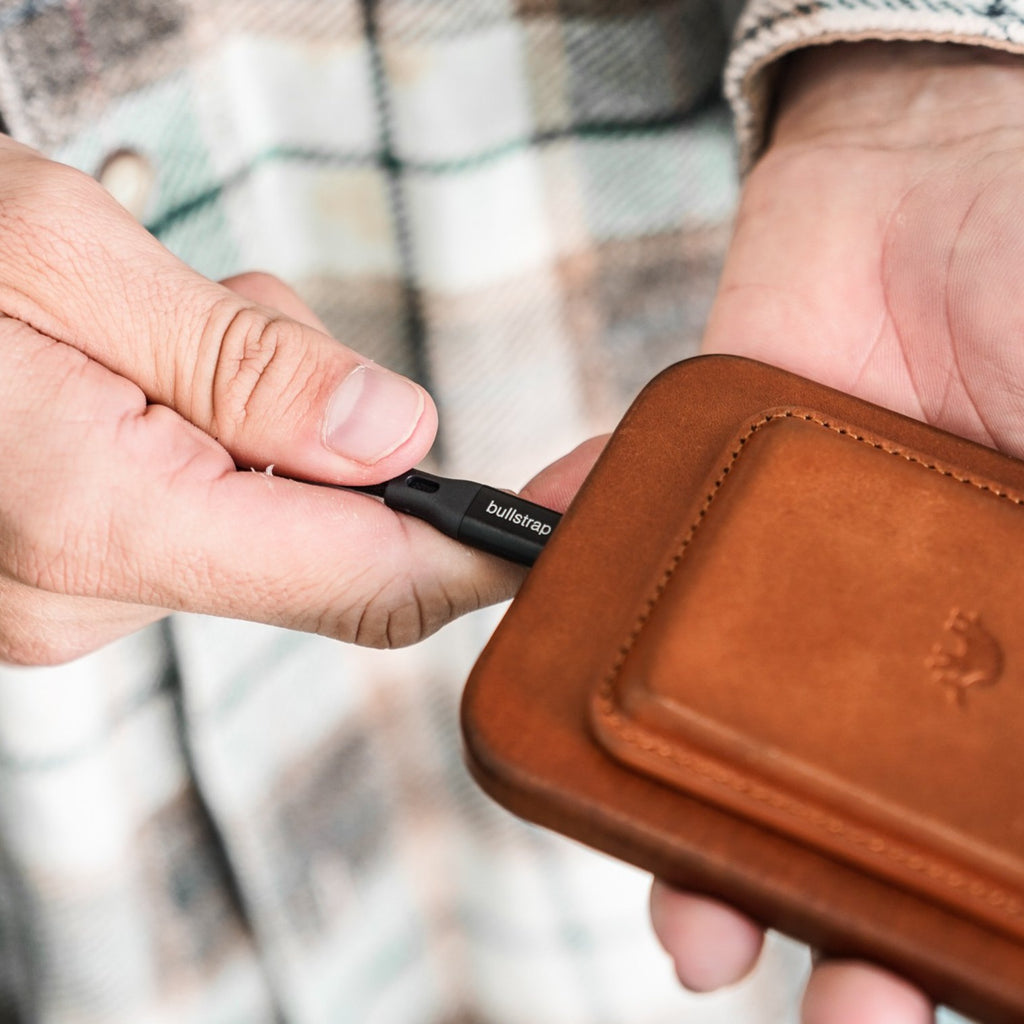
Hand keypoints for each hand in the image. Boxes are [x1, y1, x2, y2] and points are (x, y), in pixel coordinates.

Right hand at [0, 137, 561, 664]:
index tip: (563, 525)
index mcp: (102, 519)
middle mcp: (87, 594)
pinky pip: (210, 516)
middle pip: (325, 537)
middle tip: (239, 319)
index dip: (481, 553)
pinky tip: (141, 379)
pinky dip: (215, 442)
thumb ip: (250, 367)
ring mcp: (73, 598)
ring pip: (268, 519)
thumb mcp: (73, 258)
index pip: (366, 576)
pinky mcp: (71, 575)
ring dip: (261, 418)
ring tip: (156, 333)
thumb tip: (401, 438)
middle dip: (333, 430)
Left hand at [650, 40, 1023, 1022]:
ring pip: (708, 746)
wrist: (927, 180)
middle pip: (839, 825)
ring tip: (685, 910)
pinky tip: (558, 680)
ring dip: (686, 837)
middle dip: (821, 922)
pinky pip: (604, 577)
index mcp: (988, 655)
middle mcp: (876, 646)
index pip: (971, 829)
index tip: (912, 995)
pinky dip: (569, 620)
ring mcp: (765, 589)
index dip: (955, 931)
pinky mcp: (674, 509)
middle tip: (796, 983)